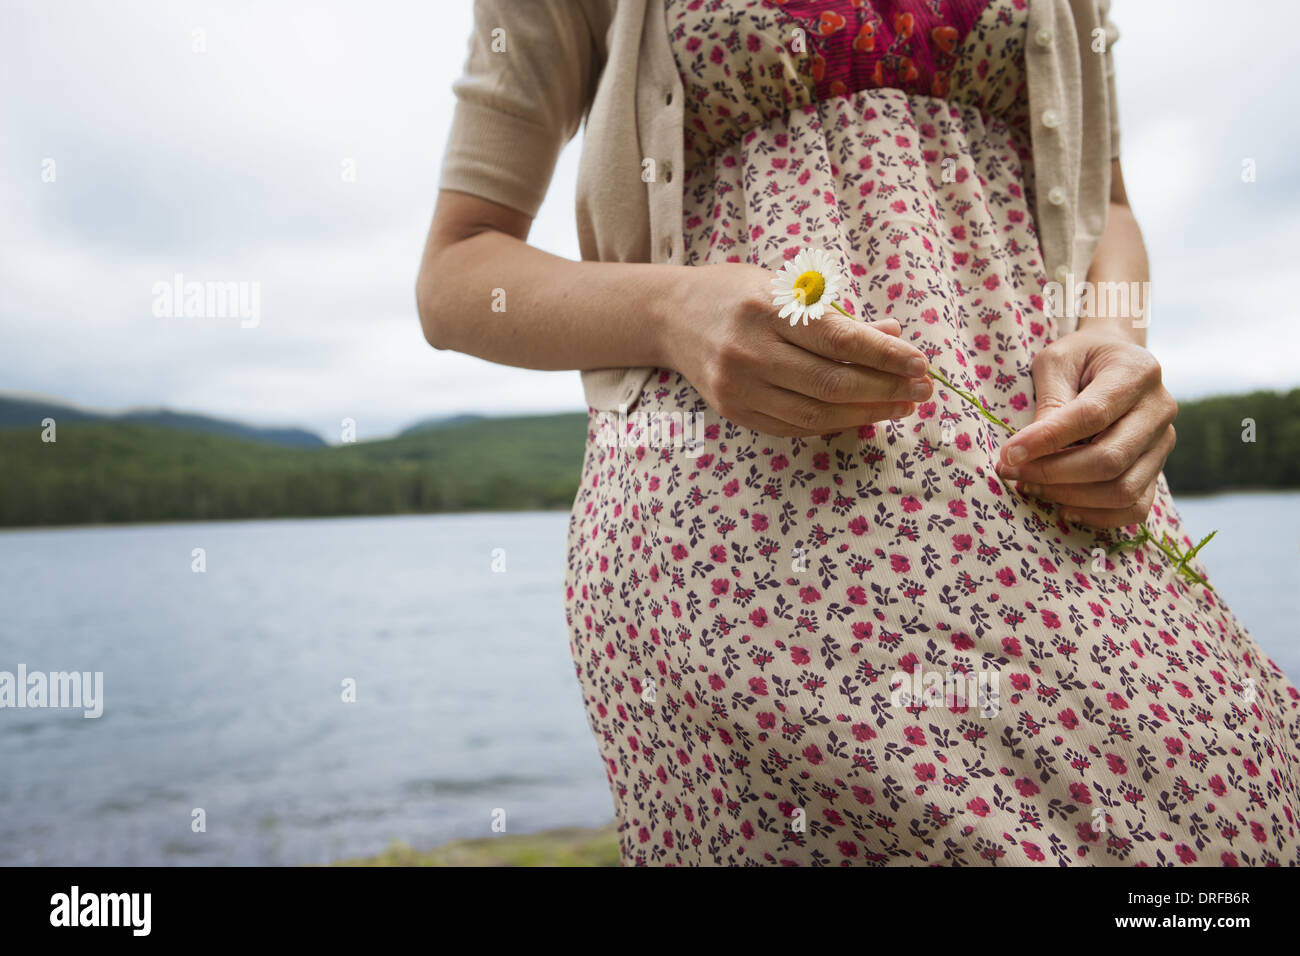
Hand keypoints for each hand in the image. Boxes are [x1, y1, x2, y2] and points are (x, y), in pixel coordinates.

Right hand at [661, 263, 932, 435]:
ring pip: (816, 415)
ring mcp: (738, 387)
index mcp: (765, 308)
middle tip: (923, 391)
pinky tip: (861, 415)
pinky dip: (835, 424)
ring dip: (867, 414)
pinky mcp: (734, 412)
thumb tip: (893, 337)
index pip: (837, 340)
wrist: (672, 317)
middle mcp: (748, 351)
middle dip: (886, 390)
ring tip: (901, 407)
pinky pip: (795, 427)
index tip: (921, 363)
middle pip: (831, 384)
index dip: (884, 356)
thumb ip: (837, 315)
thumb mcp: (787, 286)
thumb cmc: (739, 293)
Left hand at [995, 329, 1176, 528]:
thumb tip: (1028, 451)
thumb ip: (1049, 400)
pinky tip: (1063, 507)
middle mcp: (1160, 409)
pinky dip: (1098, 516)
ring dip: (1070, 497)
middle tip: (1011, 472)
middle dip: (1052, 474)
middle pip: (1109, 460)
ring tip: (1030, 487)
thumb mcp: (1057, 360)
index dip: (1047, 440)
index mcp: (1137, 372)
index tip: (1008, 454)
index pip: (1091, 415)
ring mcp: (1163, 443)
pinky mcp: (1158, 468)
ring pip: (1123, 490)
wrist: (1115, 359)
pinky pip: (1136, 508)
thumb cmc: (1080, 357)